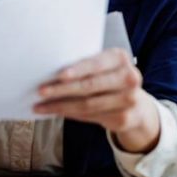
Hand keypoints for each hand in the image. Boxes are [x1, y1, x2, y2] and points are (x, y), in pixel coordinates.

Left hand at [34, 48, 160, 152]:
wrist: (136, 104)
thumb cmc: (108, 78)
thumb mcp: (102, 66)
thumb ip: (84, 66)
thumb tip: (49, 73)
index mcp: (120, 58)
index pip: (96, 64)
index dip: (77, 70)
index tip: (59, 75)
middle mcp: (129, 78)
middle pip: (90, 86)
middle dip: (62, 89)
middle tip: (41, 91)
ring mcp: (129, 100)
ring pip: (87, 104)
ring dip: (60, 105)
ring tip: (40, 106)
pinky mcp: (124, 118)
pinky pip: (90, 116)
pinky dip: (69, 114)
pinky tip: (55, 112)